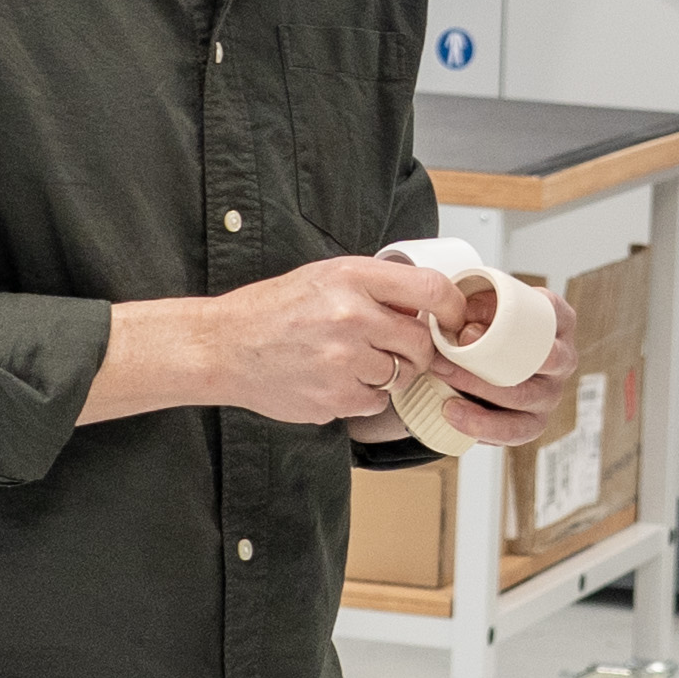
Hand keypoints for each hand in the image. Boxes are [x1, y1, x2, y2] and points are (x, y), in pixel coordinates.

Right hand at [81, 256, 468, 427]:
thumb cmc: (274, 308)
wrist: (225, 345)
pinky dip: (363, 395)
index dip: (452, 309)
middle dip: (415, 349)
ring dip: (387, 373)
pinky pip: (375, 402)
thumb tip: (428, 304)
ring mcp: (343, 361)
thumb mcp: (327, 275)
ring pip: (400, 376)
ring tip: (350, 359)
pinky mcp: (334, 398)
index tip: (453, 319)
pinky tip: (334, 379)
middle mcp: (352, 317)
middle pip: (421, 343)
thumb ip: (378, 287)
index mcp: (353, 278)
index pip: (430, 290)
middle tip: (392, 346)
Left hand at [426, 284, 579, 446]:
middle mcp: (562, 360)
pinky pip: (513, 431)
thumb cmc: (483, 326)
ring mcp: (550, 394)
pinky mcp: (533, 423)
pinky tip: (452, 411)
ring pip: (522, 397)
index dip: (527, 316)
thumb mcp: (480, 306)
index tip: (483, 320)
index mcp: (557, 323)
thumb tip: (469, 331)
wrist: (476, 361)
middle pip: (542, 360)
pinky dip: (480, 424)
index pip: (556, 314)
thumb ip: (474, 308)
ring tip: (443, 380)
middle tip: (447, 354)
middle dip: (492, 358)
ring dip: (478, 390)